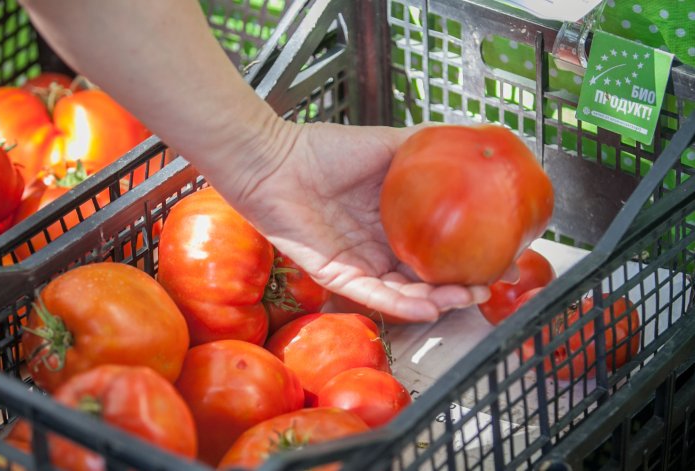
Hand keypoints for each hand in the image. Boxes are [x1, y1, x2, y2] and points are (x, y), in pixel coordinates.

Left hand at [213, 120, 490, 321]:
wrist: (274, 159)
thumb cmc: (322, 149)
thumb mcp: (387, 144)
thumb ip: (425, 147)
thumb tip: (472, 140)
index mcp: (392, 219)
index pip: (436, 246)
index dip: (467, 255)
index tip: (501, 254)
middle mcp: (378, 246)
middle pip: (425, 276)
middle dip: (460, 285)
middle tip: (491, 282)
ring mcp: (358, 263)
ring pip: (404, 292)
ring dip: (437, 299)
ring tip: (469, 296)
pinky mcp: (336, 276)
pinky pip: (373, 295)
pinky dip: (402, 304)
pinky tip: (429, 306)